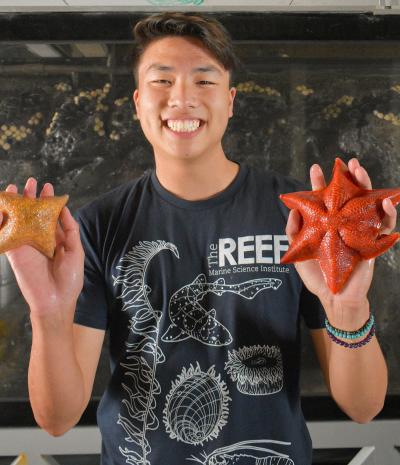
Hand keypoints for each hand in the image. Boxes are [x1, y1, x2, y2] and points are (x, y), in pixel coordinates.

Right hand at [1, 178, 83, 319]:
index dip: (47, 201)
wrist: (55, 301)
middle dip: (31, 197)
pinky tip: (2, 205)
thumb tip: (64, 209)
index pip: (49, 215)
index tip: (47, 187)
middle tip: (31, 182)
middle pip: (32, 213)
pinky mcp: (14, 251)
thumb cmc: (69, 279)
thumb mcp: (76, 251)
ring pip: (17, 219)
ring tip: (14, 187)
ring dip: (15, 203)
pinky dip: (1, 219)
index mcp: (54, 238)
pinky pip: (4, 232)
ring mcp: (25, 244)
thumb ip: (70, 230)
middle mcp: (39, 239)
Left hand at [286, 158, 396, 324]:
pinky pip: (384, 225)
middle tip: (347, 162)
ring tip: (362, 171)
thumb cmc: (317, 275)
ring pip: (368, 203)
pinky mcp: (373, 242)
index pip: (325, 198)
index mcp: (327, 223)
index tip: (316, 168)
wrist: (334, 296)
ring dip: (369, 185)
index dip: (321, 183)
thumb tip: (293, 211)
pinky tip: (384, 203)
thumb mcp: (300, 253)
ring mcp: (360, 231)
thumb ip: (294, 232)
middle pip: (350, 195)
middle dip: (350, 177)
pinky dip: (387, 213)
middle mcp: (344, 223)